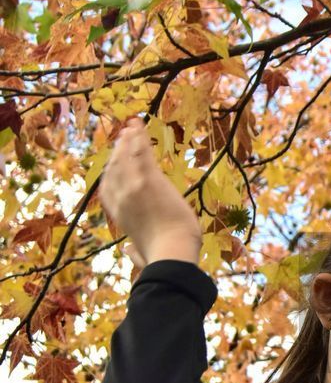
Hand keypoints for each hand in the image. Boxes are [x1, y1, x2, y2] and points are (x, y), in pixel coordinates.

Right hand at [99, 118, 201, 267]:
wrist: (171, 254)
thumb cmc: (162, 257)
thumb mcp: (143, 255)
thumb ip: (134, 252)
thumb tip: (128, 252)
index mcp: (119, 216)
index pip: (107, 189)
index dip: (110, 172)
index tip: (114, 163)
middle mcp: (121, 198)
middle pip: (114, 168)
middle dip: (117, 151)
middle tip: (123, 138)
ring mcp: (133, 187)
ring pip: (125, 157)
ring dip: (128, 140)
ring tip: (132, 128)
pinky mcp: (148, 179)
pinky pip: (140, 151)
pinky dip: (139, 136)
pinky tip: (139, 125)